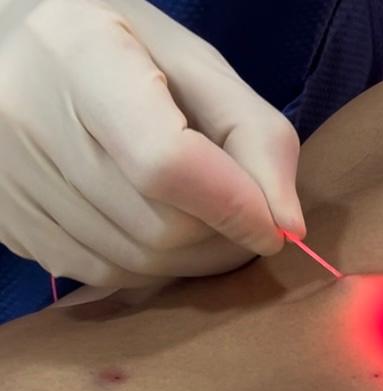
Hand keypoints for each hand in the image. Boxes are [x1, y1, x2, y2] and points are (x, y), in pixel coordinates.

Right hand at [0, 0, 305, 288]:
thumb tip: (286, 227)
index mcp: (78, 54)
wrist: (18, 51)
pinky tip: (148, 222)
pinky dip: (148, 266)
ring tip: (196, 214)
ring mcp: (10, 179)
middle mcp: (26, 117)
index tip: (271, 225)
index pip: (167, 163)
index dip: (233, 207)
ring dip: (189, 258)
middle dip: (220, 237)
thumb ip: (254, 134)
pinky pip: (105, 278)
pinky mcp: (8, 223)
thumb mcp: (195, 64)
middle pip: (159, 228)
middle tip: (239, 216)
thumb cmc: (123, 52)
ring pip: (136, 265)